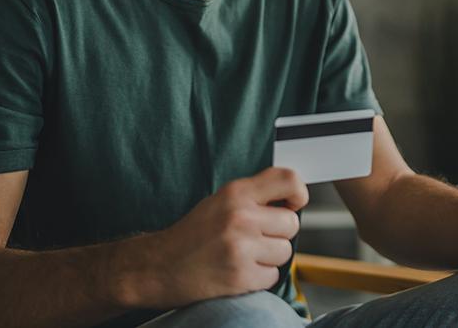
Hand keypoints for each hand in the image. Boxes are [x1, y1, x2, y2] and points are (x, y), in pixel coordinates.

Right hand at [117, 166, 308, 308]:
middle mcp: (240, 217)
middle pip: (291, 224)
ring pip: (284, 252)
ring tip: (244, 255)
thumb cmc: (192, 234)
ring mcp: (240, 247)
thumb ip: (254, 196)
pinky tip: (239, 270)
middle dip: (278, 234)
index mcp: (236, 193)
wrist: (158, 266)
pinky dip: (260, 277)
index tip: (293, 204)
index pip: (288, 180)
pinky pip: (272, 276)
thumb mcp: (220, 200)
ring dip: (269, 258)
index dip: (299, 193)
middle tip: (257, 238)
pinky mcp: (240, 276)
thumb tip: (292, 198)